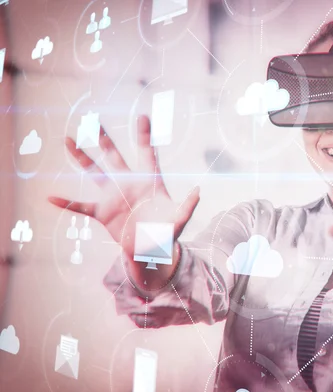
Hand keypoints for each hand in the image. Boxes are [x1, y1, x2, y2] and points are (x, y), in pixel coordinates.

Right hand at [48, 116, 199, 288]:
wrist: (150, 250)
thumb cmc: (167, 233)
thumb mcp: (180, 219)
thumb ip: (188, 206)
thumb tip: (198, 191)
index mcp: (150, 182)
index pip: (148, 154)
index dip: (144, 136)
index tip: (143, 116)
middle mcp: (129, 184)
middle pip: (115, 157)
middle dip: (105, 140)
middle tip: (94, 120)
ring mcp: (113, 197)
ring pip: (95, 172)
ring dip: (82, 157)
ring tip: (68, 140)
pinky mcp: (103, 213)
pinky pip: (81, 206)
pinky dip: (67, 203)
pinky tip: (51, 197)